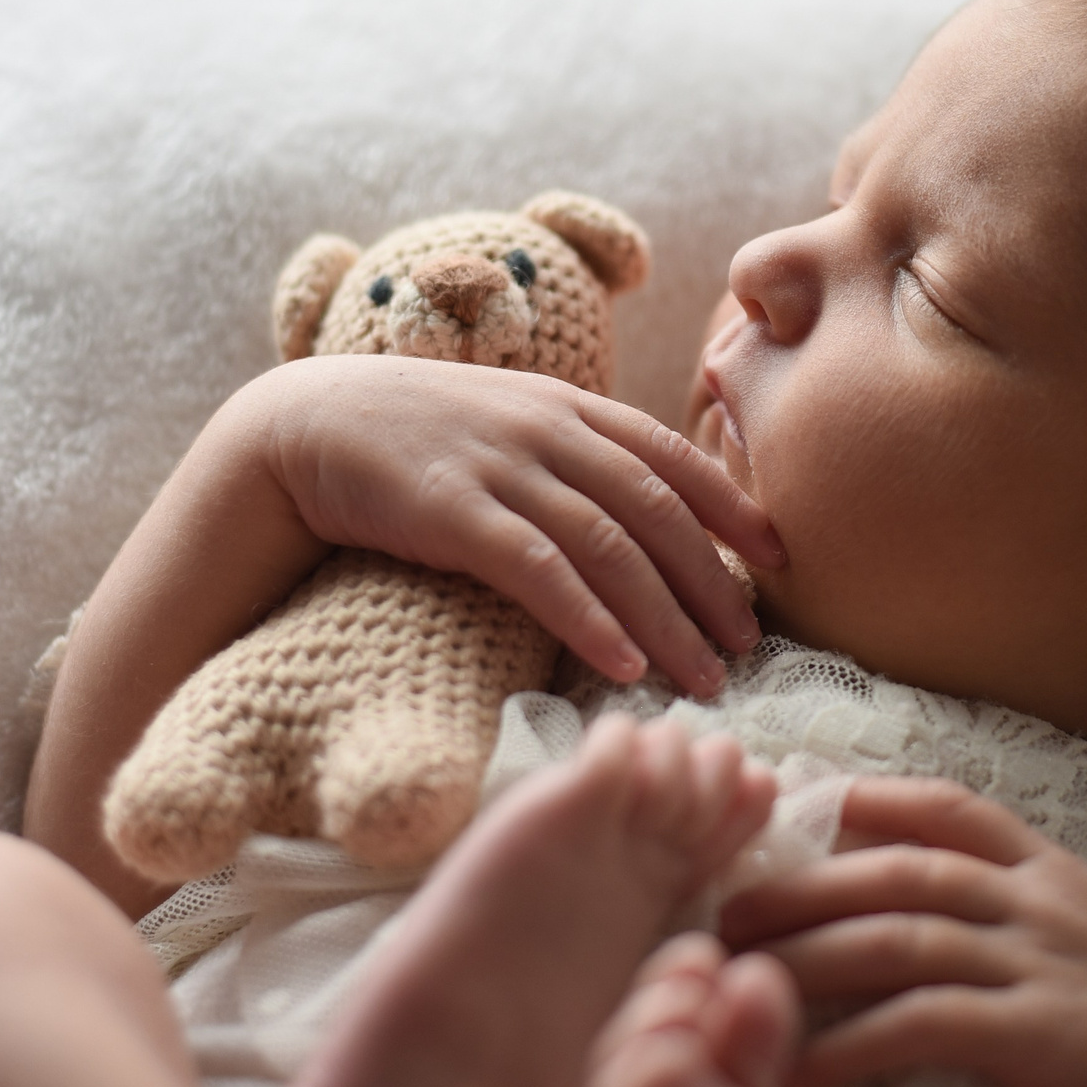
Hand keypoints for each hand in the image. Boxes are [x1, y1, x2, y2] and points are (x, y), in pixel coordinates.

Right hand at [255, 354, 783, 697]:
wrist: (305, 426)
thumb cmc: (414, 438)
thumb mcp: (507, 424)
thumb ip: (572, 454)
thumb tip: (643, 511)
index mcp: (569, 407)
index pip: (673, 455)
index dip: (733, 508)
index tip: (781, 560)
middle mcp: (548, 430)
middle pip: (657, 510)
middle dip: (713, 583)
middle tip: (750, 647)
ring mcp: (503, 467)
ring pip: (612, 547)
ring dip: (668, 619)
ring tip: (705, 678)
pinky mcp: (453, 512)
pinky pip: (540, 571)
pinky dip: (591, 621)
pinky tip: (625, 667)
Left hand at [715, 776, 1086, 1086]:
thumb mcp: (1082, 935)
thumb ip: (1010, 904)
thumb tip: (909, 890)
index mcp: (1050, 869)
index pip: (949, 808)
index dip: (869, 801)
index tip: (798, 807)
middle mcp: (1041, 901)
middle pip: (901, 870)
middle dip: (805, 885)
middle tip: (727, 909)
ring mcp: (1041, 962)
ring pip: (899, 939)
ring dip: (808, 959)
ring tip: (739, 980)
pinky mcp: (1036, 1034)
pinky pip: (921, 1026)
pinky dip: (849, 1045)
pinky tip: (797, 1066)